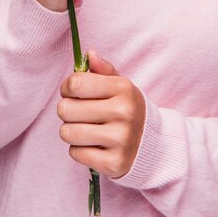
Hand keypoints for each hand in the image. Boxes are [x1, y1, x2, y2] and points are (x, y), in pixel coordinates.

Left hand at [57, 50, 145, 177]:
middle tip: (77, 112)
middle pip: (66, 109)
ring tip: (83, 128)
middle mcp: (124, 113)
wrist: (151, 144)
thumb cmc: (126, 108)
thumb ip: (103, 69)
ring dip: (69, 130)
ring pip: (67, 132)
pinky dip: (78, 149)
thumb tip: (90, 53)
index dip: (67, 87)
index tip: (72, 91)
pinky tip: (91, 144)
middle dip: (66, 110)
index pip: (76, 83)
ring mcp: (120, 139)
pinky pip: (75, 153)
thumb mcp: (120, 85)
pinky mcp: (114, 163)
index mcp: (123, 88)